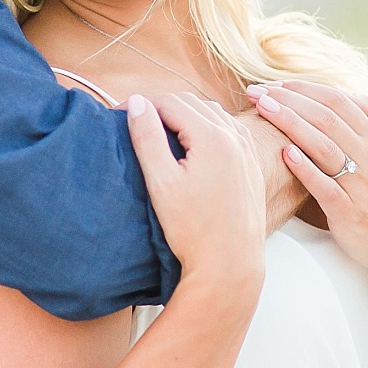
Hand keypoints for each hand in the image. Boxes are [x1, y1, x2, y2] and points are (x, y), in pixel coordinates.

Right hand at [125, 91, 266, 306]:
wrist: (230, 265)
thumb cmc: (192, 229)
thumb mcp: (161, 182)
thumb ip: (147, 138)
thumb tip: (137, 102)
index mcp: (212, 136)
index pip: (169, 102)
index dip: (139, 105)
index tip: (116, 116)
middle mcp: (234, 137)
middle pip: (191, 103)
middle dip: (160, 107)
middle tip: (133, 121)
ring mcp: (247, 151)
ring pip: (212, 113)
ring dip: (185, 114)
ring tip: (159, 130)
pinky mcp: (251, 166)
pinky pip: (229, 130)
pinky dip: (207, 126)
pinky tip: (194, 141)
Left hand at [246, 81, 367, 318]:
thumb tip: (350, 95)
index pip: (341, 102)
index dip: (305, 89)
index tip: (275, 84)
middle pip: (328, 118)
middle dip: (289, 99)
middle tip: (256, 91)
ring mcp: (364, 186)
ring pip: (325, 146)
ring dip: (290, 123)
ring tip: (262, 109)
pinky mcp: (352, 214)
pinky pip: (326, 187)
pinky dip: (305, 168)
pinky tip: (284, 153)